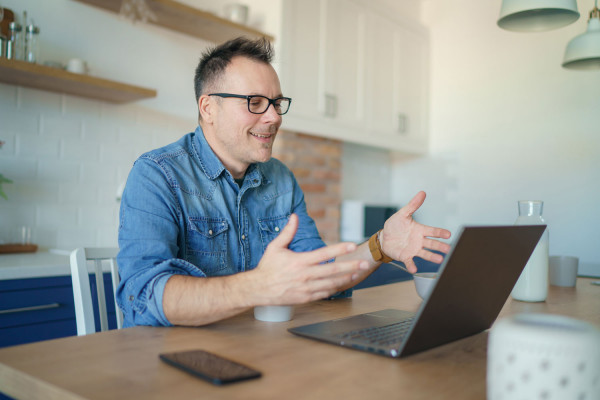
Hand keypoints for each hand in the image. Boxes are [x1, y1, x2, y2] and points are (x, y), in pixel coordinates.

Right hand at [249, 214, 368, 304]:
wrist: (258, 289)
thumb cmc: (267, 267)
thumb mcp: (275, 247)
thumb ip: (288, 232)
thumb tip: (294, 216)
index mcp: (300, 261)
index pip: (324, 254)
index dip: (339, 249)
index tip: (352, 245)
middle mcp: (305, 275)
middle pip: (333, 270)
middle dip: (350, 266)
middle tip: (364, 263)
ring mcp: (306, 288)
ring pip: (331, 284)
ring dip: (346, 279)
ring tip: (357, 273)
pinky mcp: (305, 298)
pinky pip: (324, 293)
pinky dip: (334, 289)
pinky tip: (342, 284)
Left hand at [380, 191, 450, 272]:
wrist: (384, 237)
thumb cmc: (395, 226)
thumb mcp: (402, 214)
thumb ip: (412, 205)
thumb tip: (422, 192)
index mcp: (420, 230)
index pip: (432, 231)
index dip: (440, 232)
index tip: (448, 234)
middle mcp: (419, 241)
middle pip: (432, 243)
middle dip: (440, 246)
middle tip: (448, 249)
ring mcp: (413, 249)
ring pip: (425, 253)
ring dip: (432, 257)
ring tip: (439, 260)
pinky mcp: (406, 256)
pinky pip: (410, 261)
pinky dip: (412, 265)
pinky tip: (414, 269)